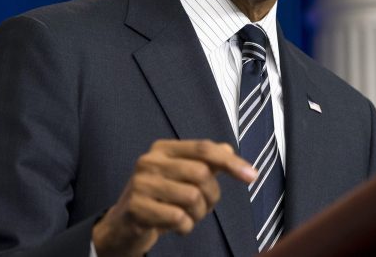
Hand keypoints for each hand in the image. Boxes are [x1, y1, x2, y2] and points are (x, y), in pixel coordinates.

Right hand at [92, 139, 256, 256]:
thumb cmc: (159, 199)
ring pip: (192, 197)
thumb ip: (205, 162)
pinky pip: (177, 217)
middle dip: (211, 196)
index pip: (204, 148)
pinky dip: (185, 227)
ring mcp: (140, 184)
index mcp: (163, 149)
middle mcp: (149, 161)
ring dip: (198, 214)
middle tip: (203, 208)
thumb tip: (228, 148)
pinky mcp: (135, 207)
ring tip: (187, 217)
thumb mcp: (181, 177)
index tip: (252, 176)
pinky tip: (176, 227)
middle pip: (201, 173)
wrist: (123, 227)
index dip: (231, 161)